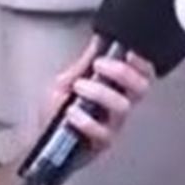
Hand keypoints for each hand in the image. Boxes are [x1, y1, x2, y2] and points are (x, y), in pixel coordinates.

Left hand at [40, 37, 155, 154]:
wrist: (41, 142)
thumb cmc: (57, 114)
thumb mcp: (67, 81)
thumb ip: (84, 63)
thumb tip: (98, 40)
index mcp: (116, 90)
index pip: (142, 74)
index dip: (142, 63)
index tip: (129, 52)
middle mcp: (119, 107)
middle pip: (141, 88)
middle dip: (122, 72)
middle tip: (99, 65)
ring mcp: (113, 126)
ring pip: (122, 107)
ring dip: (99, 92)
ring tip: (78, 87)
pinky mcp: (101, 144)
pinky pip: (103, 132)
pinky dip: (85, 120)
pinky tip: (71, 112)